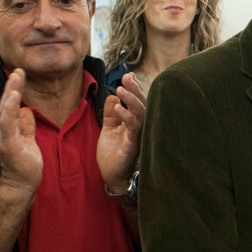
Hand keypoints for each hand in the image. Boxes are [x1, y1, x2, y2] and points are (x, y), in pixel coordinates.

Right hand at [0, 69, 41, 195]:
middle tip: (17, 70)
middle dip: (11, 85)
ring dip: (10, 93)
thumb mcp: (28, 139)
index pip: (10, 105)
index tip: (19, 73)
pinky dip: (9, 110)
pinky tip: (13, 98)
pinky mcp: (8, 145)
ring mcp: (4, 137)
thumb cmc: (24, 164)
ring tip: (15, 78)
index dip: (14, 89)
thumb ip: (25, 124)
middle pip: (5, 104)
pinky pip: (8, 125)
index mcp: (8, 128)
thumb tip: (25, 110)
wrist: (21, 185)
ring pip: (5, 111)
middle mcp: (2, 131)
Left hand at [98, 71, 145, 191]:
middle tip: (126, 78)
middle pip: (143, 104)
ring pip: (141, 113)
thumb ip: (111, 113)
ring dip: (131, 100)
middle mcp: (140, 128)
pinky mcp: (133, 145)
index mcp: (135, 122)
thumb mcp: (108, 128)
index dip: (135, 88)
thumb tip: (112, 96)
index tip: (128, 76)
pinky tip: (118, 108)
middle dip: (135, 89)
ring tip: (121, 90)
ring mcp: (138, 136)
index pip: (139, 101)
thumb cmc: (112, 154)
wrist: (111, 176)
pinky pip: (133, 128)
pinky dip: (126, 116)